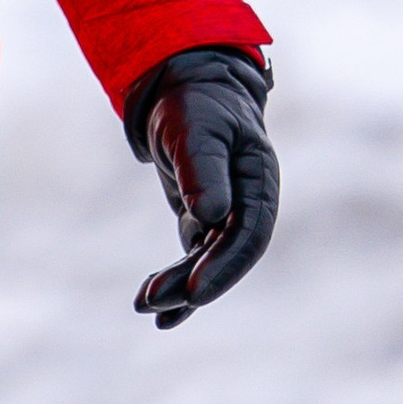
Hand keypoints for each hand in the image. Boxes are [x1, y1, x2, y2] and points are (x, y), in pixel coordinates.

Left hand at [124, 48, 277, 328]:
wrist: (187, 87)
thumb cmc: (196, 104)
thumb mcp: (197, 130)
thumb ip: (204, 171)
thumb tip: (211, 217)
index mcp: (259, 183)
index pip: (248, 237)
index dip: (223, 268)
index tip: (193, 292)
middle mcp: (247, 206)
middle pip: (226, 258)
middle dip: (191, 284)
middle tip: (150, 302)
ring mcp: (226, 216)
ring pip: (206, 263)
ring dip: (178, 288)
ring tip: (143, 306)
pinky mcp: (203, 221)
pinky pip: (193, 261)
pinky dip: (178, 285)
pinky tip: (161, 315)